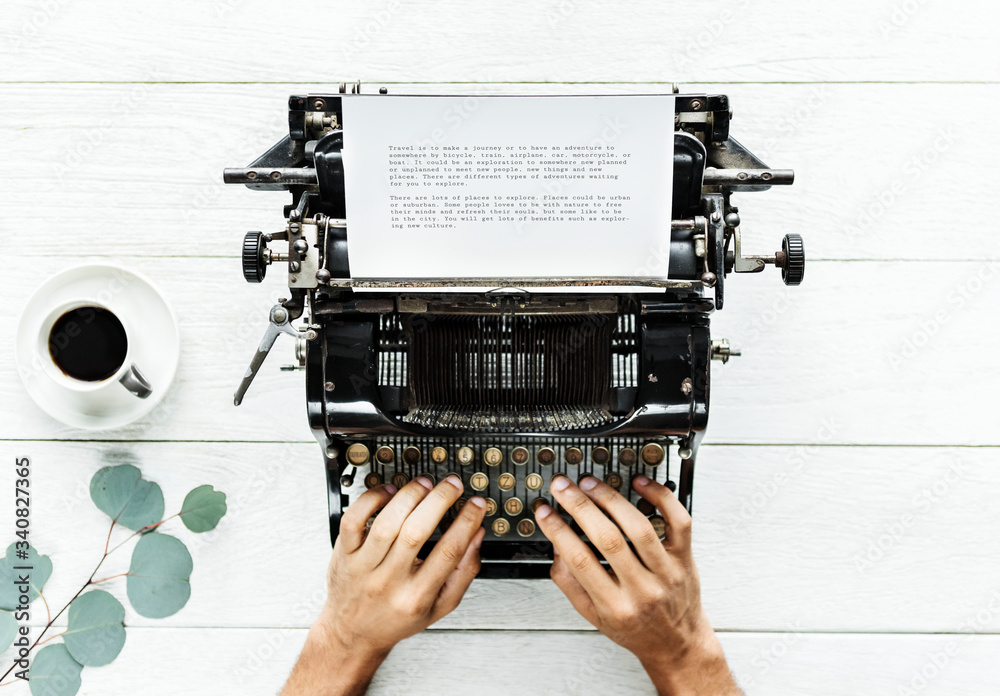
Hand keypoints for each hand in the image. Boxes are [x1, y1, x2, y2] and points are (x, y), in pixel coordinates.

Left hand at [282, 475, 485, 694]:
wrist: (352, 634)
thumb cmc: (397, 618)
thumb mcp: (440, 607)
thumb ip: (464, 572)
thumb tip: (476, 534)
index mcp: (417, 596)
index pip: (448, 552)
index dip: (466, 522)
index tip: (475, 504)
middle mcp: (389, 582)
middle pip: (416, 533)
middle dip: (439, 501)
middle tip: (452, 485)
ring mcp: (363, 567)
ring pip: (386, 523)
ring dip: (409, 496)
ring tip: (425, 484)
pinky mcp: (344, 554)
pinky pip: (353, 520)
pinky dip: (371, 500)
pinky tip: (388, 492)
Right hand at [534, 474, 738, 695]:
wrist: (677, 645)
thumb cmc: (635, 629)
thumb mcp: (594, 617)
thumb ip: (570, 584)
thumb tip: (557, 545)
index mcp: (615, 606)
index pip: (580, 561)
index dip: (558, 531)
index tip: (544, 511)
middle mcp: (642, 589)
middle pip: (608, 539)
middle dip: (579, 507)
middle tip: (562, 487)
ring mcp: (667, 571)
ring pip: (639, 527)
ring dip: (611, 500)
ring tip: (590, 484)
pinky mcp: (685, 558)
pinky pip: (678, 521)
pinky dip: (661, 497)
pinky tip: (640, 483)